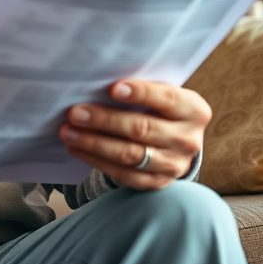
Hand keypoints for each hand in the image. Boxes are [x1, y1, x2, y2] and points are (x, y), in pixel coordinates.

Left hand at [59, 80, 209, 189]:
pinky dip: (96, 160)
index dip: (140, 93)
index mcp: (193, 110)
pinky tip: (77, 148)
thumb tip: (98, 80)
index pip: (167, 99)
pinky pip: (123, 174)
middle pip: (142, 129)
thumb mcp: (161, 95)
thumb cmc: (160, 108)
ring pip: (130, 155)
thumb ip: (141, 88)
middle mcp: (188, 140)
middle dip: (105, 120)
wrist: (176, 143)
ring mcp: (174, 165)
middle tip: (75, 113)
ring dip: (94, 143)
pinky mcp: (157, 183)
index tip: (112, 88)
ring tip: (68, 132)